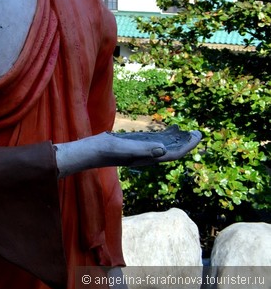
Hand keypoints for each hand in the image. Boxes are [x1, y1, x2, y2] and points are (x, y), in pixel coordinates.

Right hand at [56, 128, 201, 177]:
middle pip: (172, 150)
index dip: (187, 145)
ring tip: (184, 131)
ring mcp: (141, 151)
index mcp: (149, 157)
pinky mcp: (135, 146)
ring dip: (176, 140)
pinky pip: (154, 142)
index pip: (173, 153)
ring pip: (164, 146)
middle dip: (185, 143)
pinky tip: (165, 132)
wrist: (92, 152)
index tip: (197, 135)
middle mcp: (148, 156)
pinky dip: (163, 137)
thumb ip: (144, 149)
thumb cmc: (107, 150)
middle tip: (196, 132)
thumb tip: (164, 150)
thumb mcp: (126, 148)